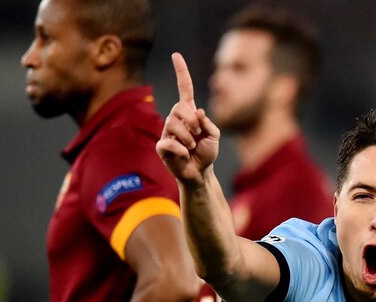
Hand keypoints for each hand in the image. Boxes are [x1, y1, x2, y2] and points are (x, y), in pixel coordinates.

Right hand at [157, 52, 219, 186]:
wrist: (200, 173)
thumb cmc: (206, 153)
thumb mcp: (214, 136)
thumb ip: (208, 123)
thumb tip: (197, 112)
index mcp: (189, 113)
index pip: (184, 89)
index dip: (181, 72)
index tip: (176, 55)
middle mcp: (176, 119)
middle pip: (179, 107)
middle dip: (191, 121)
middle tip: (197, 135)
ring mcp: (167, 132)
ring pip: (172, 124)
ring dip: (188, 138)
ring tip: (192, 147)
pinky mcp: (161, 146)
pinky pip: (167, 142)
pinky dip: (180, 149)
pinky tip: (185, 154)